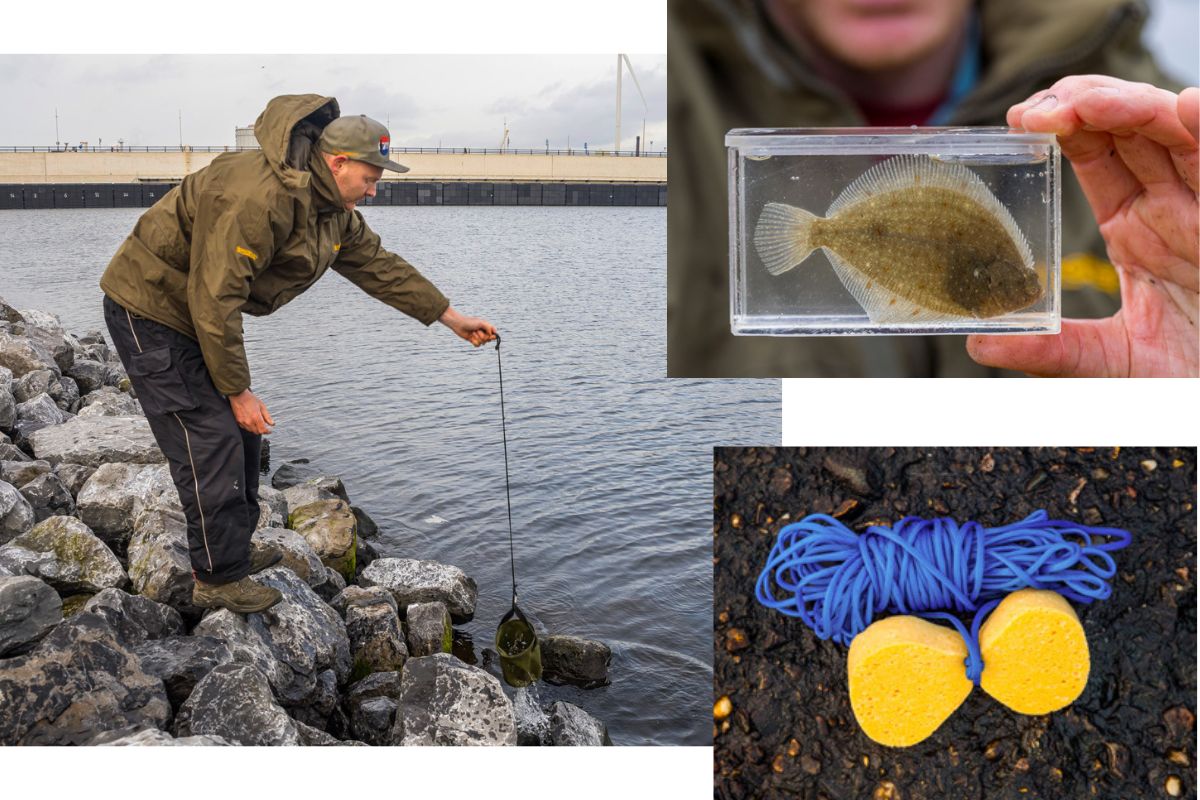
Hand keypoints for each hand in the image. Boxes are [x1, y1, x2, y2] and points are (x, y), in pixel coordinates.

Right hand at [229, 389, 274, 434]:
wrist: (238, 395)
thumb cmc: (250, 399)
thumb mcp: (262, 406)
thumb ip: (267, 417)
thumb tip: (272, 424)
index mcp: (256, 417)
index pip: (262, 430)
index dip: (267, 432)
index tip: (269, 431)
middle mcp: (249, 421)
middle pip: (257, 432)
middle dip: (262, 431)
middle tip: (264, 427)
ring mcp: (242, 422)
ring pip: (251, 431)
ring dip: (255, 429)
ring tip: (258, 424)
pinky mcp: (238, 421)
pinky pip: (244, 428)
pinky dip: (249, 427)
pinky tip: (251, 422)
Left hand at [439, 306, 497, 346]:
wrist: (459, 325)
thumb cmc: (470, 322)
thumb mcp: (481, 323)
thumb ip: (489, 328)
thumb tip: (492, 335)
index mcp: (486, 327)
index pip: (494, 333)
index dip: (493, 336)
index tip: (490, 336)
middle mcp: (483, 332)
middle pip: (488, 339)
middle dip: (483, 336)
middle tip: (477, 331)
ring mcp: (478, 337)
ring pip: (483, 343)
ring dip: (477, 338)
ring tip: (473, 333)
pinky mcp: (473, 340)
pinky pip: (478, 345)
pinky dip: (474, 342)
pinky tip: (471, 338)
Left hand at [967, 76, 1198, 376]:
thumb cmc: (1183, 377)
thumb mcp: (1106, 363)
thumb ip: (1049, 350)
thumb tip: (978, 343)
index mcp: (1136, 228)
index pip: (1096, 156)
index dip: (1061, 127)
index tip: (1018, 119)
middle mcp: (1172, 207)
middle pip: (1129, 129)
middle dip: (1085, 103)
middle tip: (1038, 107)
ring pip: (1174, 133)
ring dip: (1130, 107)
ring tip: (1086, 101)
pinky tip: (1185, 108)